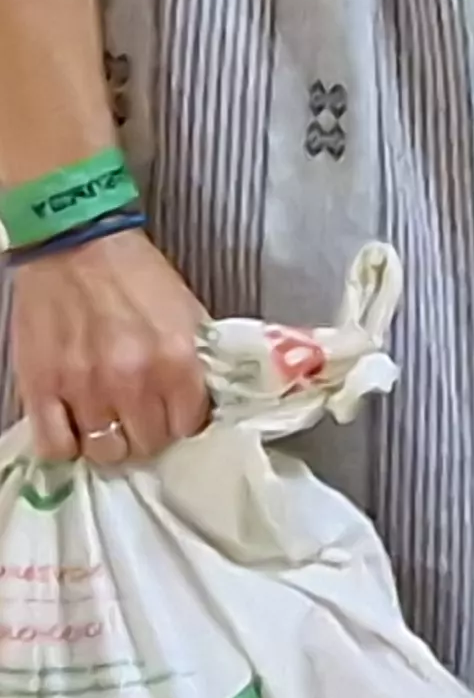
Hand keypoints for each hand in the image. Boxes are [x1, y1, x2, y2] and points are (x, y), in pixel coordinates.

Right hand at [7, 227, 214, 465]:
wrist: (75, 245)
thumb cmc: (135, 273)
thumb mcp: (187, 309)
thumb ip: (199, 356)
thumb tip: (210, 395)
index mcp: (176, 359)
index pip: (190, 425)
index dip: (184, 420)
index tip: (176, 412)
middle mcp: (132, 381)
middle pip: (148, 444)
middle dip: (149, 432)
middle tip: (142, 415)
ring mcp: (83, 389)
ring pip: (105, 452)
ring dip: (110, 442)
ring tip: (109, 421)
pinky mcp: (40, 389)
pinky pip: (54, 446)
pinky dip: (66, 444)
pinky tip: (74, 428)